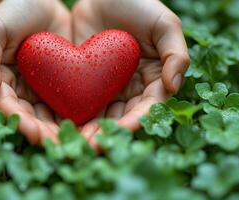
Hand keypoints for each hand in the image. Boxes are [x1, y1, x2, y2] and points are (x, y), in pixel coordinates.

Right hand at [0, 0, 70, 143]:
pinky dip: (77, 115)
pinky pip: (69, 102)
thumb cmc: (13, 11)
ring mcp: (42, 88)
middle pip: (31, 117)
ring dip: (62, 131)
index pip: (7, 107)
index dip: (20, 121)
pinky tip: (91, 124)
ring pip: (50, 115)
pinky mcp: (62, 83)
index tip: (35, 134)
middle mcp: (20, 90)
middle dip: (44, 133)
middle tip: (60, 146)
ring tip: (77, 142)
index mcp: (0, 81)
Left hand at [72, 0, 189, 149]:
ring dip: (88, 131)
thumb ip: (176, 53)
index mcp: (152, 80)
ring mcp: (105, 86)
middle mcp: (129, 89)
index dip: (134, 122)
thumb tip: (175, 85)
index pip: (146, 107)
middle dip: (107, 133)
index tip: (119, 132)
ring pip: (99, 115)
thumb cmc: (136, 3)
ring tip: (74, 142)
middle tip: (90, 146)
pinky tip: (61, 124)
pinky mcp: (83, 81)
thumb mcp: (164, 23)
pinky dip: (72, 115)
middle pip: (120, 117)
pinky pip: (78, 101)